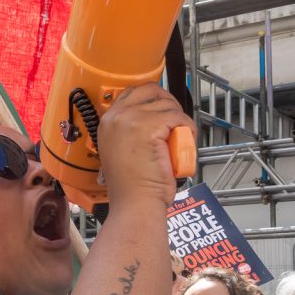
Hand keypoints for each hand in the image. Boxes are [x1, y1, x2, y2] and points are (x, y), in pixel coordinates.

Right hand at [95, 83, 194, 210]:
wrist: (134, 204)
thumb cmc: (132, 186)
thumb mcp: (121, 148)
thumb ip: (131, 129)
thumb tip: (155, 115)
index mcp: (107, 120)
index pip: (134, 91)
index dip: (154, 98)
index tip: (165, 112)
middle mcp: (116, 115)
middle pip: (152, 91)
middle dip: (169, 105)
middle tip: (176, 125)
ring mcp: (131, 119)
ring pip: (169, 106)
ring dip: (180, 122)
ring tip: (178, 142)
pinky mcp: (149, 127)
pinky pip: (179, 118)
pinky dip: (188, 131)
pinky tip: (182, 145)